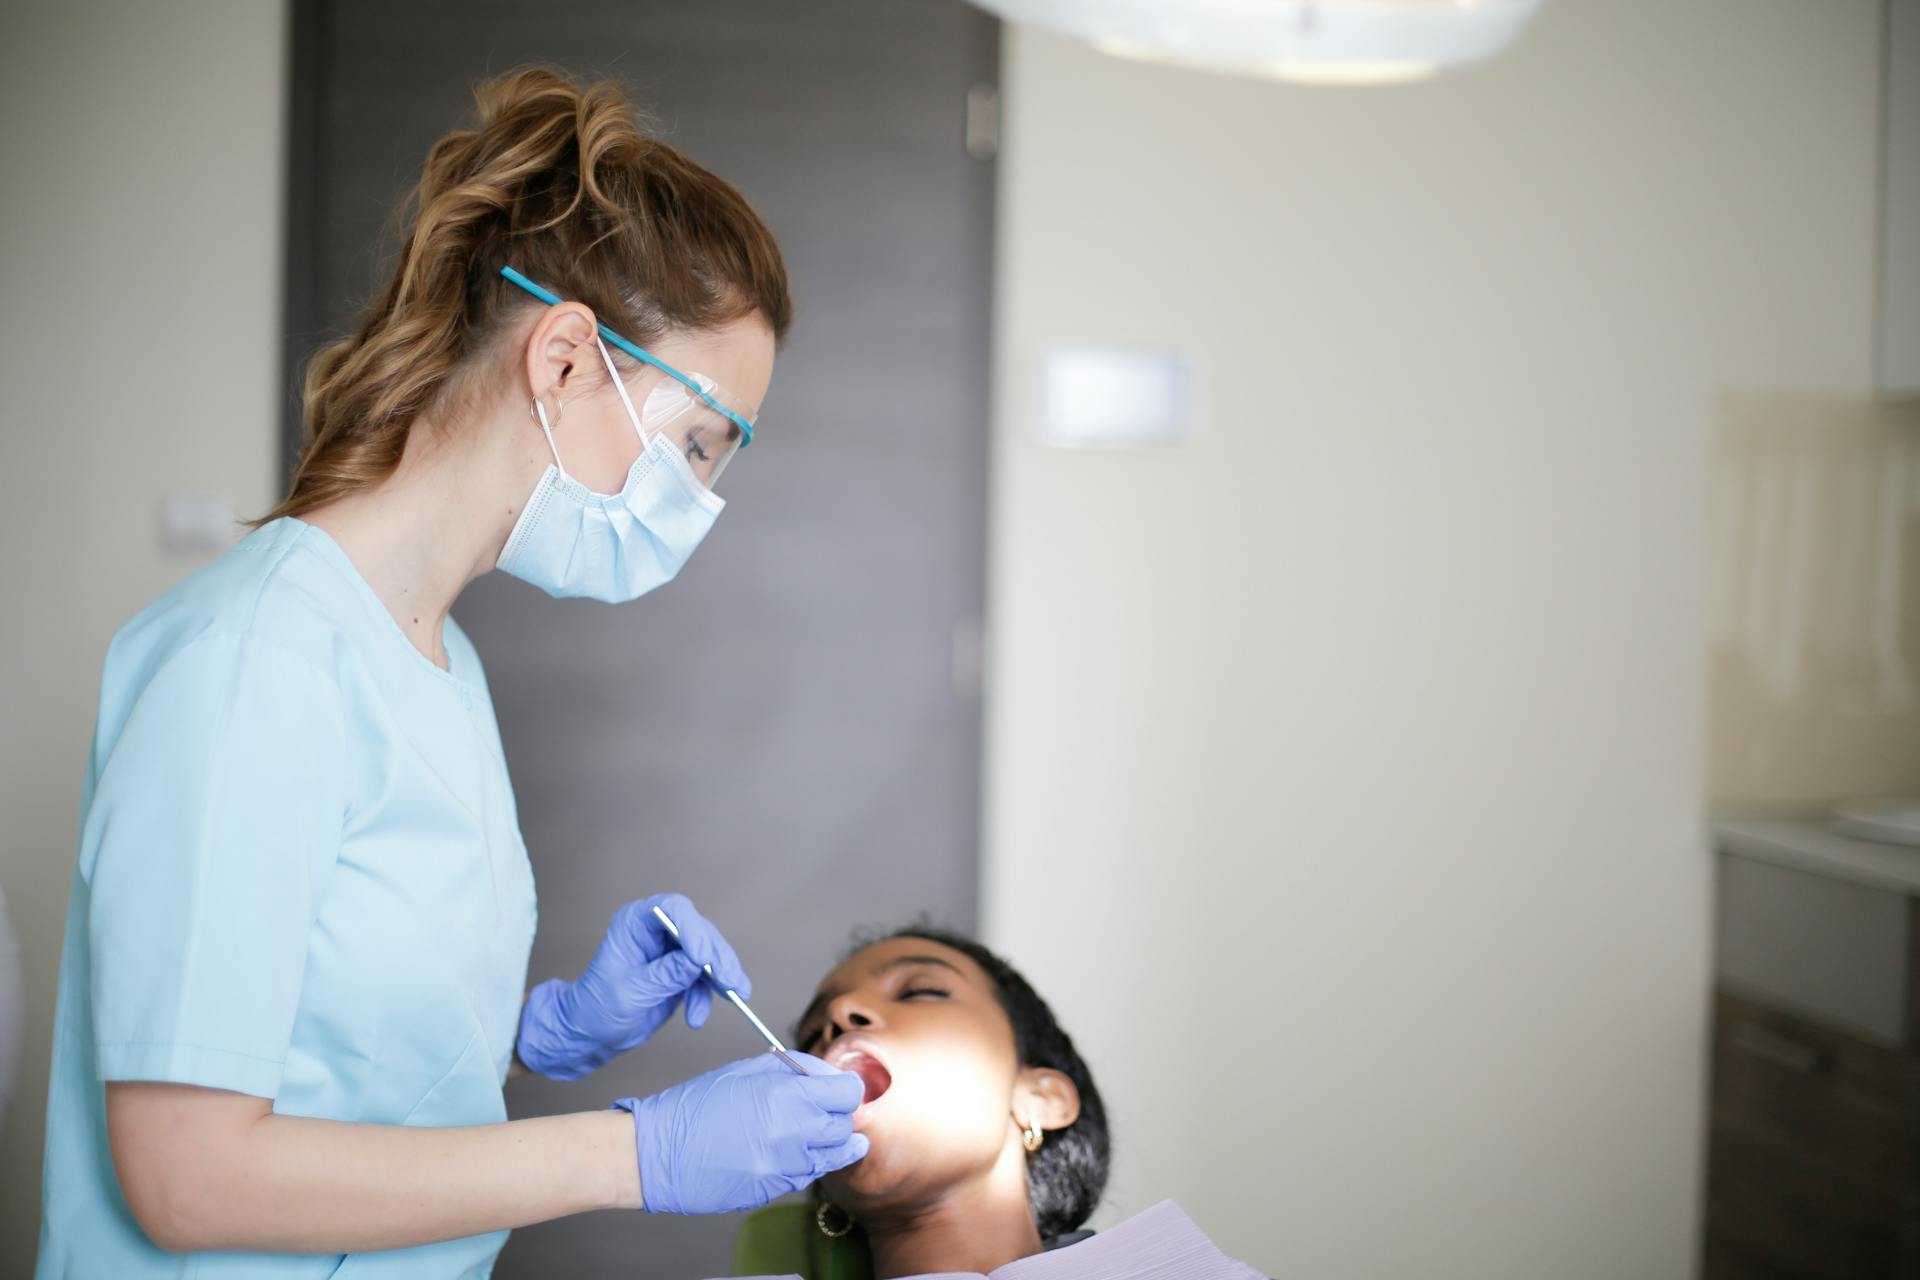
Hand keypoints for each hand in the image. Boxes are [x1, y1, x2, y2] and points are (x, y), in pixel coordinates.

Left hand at [516, 893, 749, 1080]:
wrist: (594, 1033)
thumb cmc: (599, 1008)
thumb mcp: (631, 993)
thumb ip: (665, 975)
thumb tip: (698, 961)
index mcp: (635, 922)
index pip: (671, 909)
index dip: (692, 928)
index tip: (703, 958)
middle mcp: (657, 929)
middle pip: (699, 930)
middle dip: (717, 957)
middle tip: (730, 982)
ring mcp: (672, 950)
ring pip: (710, 953)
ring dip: (720, 978)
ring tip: (733, 998)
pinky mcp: (684, 971)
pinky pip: (707, 977)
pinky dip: (710, 996)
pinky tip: (697, 1017)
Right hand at [616, 1052, 868, 1214]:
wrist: (658, 1153)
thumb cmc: (697, 1105)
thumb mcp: (747, 1069)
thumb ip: (795, 1069)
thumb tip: (827, 1073)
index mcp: (787, 1096)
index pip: (849, 1094)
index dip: (847, 1089)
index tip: (840, 1089)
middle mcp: (793, 1134)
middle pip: (846, 1126)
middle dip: (838, 1115)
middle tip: (822, 1109)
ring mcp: (785, 1167)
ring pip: (833, 1156)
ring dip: (828, 1142)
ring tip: (809, 1131)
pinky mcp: (774, 1190)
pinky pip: (807, 1175)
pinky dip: (806, 1162)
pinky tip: (787, 1151)